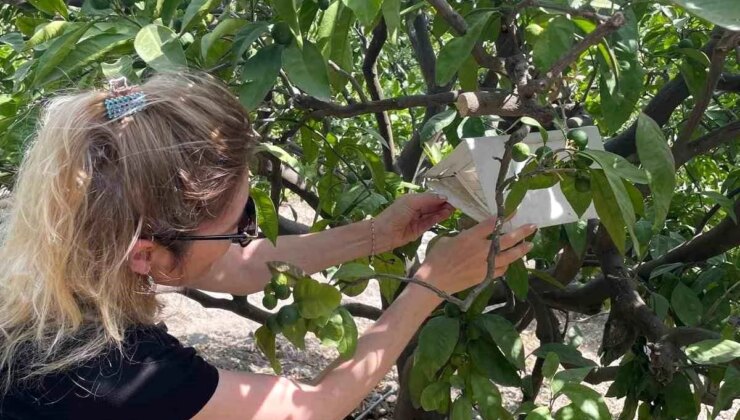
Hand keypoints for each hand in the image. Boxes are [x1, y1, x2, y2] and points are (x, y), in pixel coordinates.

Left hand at [374, 193, 454, 251]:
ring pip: (433, 213)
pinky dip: (439, 218)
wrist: (383, 234)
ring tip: (454, 207)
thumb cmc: (395, 214)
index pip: (429, 196)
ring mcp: (418, 219)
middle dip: (444, 202)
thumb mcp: (411, 202)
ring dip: (443, 210)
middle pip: (433, 205)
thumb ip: (427, 199)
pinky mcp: (420, 230)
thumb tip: (443, 197)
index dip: (440, 195)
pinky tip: (447, 213)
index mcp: (412, 199)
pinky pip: (431, 222)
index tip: (452, 193)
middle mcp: (416, 208)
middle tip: (457, 201)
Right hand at [416, 218, 536, 294]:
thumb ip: (463, 236)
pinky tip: (509, 262)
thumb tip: (470, 236)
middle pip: (507, 239)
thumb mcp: (447, 240)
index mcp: (471, 237)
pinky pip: (501, 270)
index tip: (515, 210)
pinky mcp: (485, 277)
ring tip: (529, 245)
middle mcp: (482, 250)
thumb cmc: (436, 259)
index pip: (492, 224)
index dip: (505, 216)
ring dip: (521, 250)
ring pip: (509, 256)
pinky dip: (506, 265)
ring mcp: (485, 264)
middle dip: (522, 232)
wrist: (434, 282)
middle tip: (533, 227)